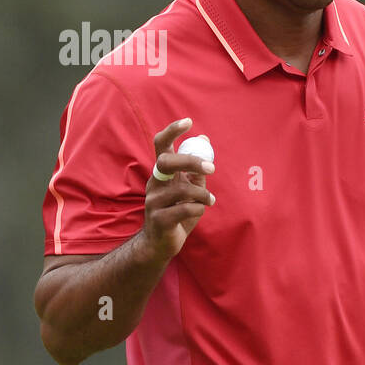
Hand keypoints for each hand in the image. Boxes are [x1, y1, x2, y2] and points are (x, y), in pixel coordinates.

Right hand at [142, 117, 215, 261]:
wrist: (162, 243)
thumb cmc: (178, 212)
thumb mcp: (190, 189)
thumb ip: (196, 169)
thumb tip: (205, 140)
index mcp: (162, 173)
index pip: (161, 145)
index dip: (172, 131)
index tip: (188, 121)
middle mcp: (154, 184)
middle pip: (166, 162)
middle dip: (190, 161)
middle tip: (211, 168)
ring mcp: (153, 202)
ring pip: (182, 189)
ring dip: (202, 194)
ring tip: (209, 201)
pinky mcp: (159, 219)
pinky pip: (185, 208)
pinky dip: (199, 208)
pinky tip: (201, 210)